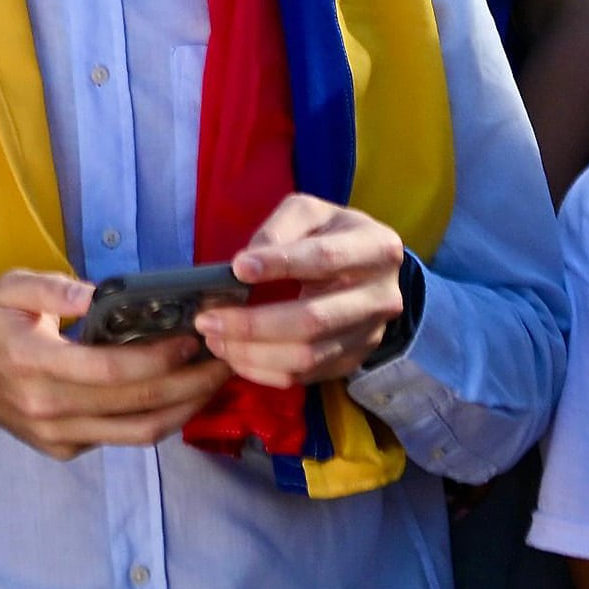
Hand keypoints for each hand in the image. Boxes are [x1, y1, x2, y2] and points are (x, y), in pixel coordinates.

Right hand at [0, 271, 235, 459]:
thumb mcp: (10, 287)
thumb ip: (53, 289)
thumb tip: (99, 295)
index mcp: (31, 363)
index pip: (108, 371)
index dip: (156, 358)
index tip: (192, 339)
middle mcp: (46, 409)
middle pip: (135, 406)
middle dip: (189, 384)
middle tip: (226, 359)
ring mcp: (57, 436)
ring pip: (137, 434)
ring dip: (184, 409)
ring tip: (215, 381)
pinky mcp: (64, 450)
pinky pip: (121, 438)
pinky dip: (157, 418)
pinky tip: (178, 393)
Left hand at [197, 195, 408, 389]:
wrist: (371, 270)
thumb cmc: (332, 233)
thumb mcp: (310, 213)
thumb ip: (280, 229)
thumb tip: (245, 264)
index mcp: (376, 249)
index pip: (325, 259)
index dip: (280, 264)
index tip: (237, 268)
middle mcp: (381, 297)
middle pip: (313, 320)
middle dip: (253, 324)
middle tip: (207, 320)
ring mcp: (369, 335)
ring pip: (307, 356)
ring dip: (253, 353)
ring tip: (215, 340)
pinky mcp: (353, 361)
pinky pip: (305, 376)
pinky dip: (264, 370)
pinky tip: (235, 355)